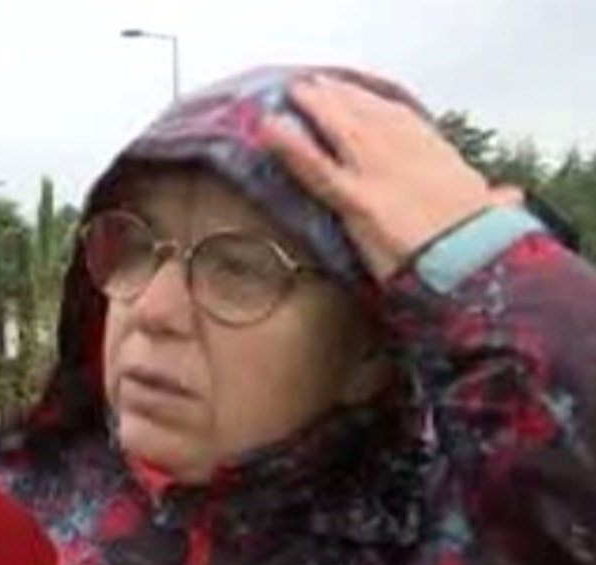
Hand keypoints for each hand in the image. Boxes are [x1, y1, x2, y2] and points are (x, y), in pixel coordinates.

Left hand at [259, 75, 504, 279]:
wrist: (477, 266)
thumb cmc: (486, 249)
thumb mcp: (495, 217)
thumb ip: (493, 203)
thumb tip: (506, 197)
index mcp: (442, 159)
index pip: (404, 122)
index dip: (378, 107)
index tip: (360, 95)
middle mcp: (409, 156)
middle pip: (369, 117)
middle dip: (342, 99)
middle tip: (317, 86)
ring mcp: (381, 175)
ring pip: (342, 130)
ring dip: (316, 108)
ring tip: (293, 95)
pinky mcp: (359, 199)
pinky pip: (316, 167)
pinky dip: (291, 146)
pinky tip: (270, 130)